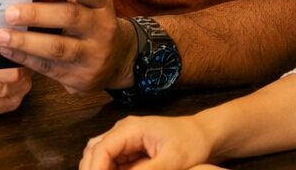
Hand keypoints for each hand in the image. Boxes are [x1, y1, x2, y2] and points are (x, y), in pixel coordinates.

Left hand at [0, 0, 135, 94]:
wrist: (117, 60)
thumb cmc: (91, 22)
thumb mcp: (89, 2)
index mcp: (102, 3)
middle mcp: (101, 28)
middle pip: (70, 17)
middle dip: (37, 15)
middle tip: (10, 12)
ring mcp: (93, 55)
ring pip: (58, 48)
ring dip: (27, 42)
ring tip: (3, 35)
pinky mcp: (80, 77)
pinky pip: (50, 68)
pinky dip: (26, 59)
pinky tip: (8, 51)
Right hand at [78, 114, 220, 169]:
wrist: (203, 134)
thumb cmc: (191, 143)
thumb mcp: (172, 161)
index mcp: (131, 129)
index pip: (102, 148)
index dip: (95, 168)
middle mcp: (122, 131)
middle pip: (94, 150)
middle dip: (92, 169)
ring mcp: (125, 139)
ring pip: (99, 155)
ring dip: (98, 169)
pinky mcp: (129, 149)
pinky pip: (111, 161)